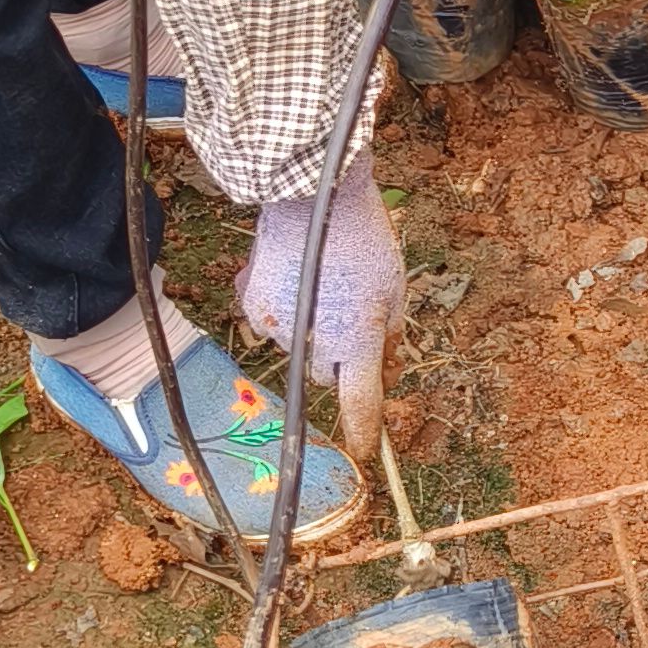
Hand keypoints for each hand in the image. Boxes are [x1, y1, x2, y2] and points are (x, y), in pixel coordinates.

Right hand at [240, 159, 405, 458]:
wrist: (312, 195)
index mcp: (356, 340)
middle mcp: (315, 342)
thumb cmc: (363, 238)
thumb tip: (387, 369)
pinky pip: (271, 323)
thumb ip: (389, 335)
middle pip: (325, 373)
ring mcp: (279, 326)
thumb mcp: (394, 289)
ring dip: (310, 330)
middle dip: (336, 358)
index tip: (365, 451)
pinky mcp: (253, 306)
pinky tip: (294, 278)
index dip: (364, 432)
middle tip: (347, 318)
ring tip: (322, 284)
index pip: (361, 403)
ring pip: (297, 347)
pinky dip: (283, 310)